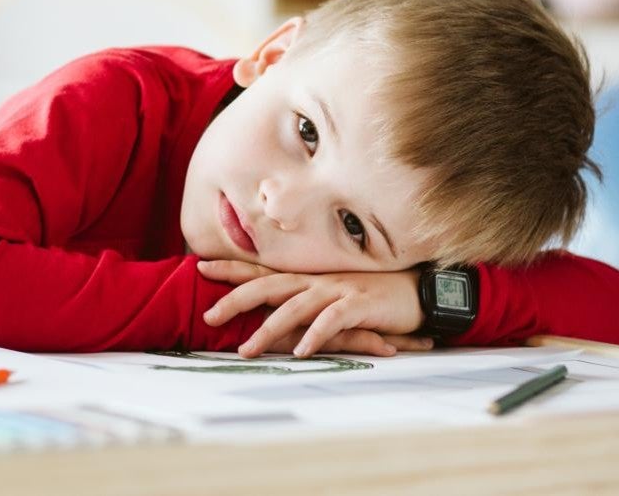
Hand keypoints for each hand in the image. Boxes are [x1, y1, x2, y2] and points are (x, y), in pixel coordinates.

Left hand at [198, 259, 430, 357]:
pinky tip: (301, 351)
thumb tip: (271, 321)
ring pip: (294, 308)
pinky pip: (333, 321)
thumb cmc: (371, 297)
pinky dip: (315, 336)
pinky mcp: (359, 306)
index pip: (262, 271)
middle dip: (236, 300)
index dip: (232, 268)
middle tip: (208, 316)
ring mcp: (337, 291)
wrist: (418, 290)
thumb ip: (304, 306)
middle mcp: (316, 282)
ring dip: (268, 330)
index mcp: (307, 279)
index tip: (200, 266)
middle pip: (268, 286)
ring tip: (245, 351)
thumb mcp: (332, 299)